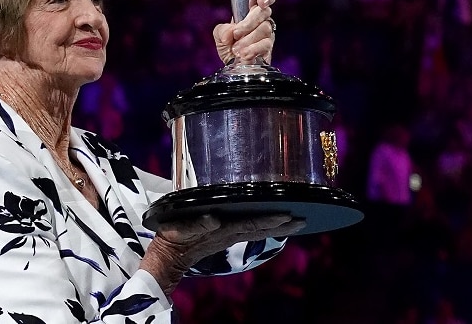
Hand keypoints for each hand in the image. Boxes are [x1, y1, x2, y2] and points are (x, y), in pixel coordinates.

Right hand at [140, 213, 304, 296]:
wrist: (167, 256)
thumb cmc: (172, 238)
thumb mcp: (180, 229)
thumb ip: (197, 224)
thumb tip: (214, 219)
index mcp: (222, 230)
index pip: (252, 224)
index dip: (271, 220)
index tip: (289, 216)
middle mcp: (229, 233)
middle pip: (261, 230)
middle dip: (282, 226)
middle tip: (303, 220)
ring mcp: (227, 235)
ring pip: (257, 231)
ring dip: (276, 227)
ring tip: (294, 222)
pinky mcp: (223, 235)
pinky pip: (249, 230)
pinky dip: (263, 227)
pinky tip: (270, 224)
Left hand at [213, 0, 276, 64]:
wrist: (233, 66)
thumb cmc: (229, 47)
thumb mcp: (219, 34)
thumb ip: (222, 29)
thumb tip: (230, 33)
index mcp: (251, 10)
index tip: (260, 2)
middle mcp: (262, 19)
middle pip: (265, 11)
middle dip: (248, 23)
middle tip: (236, 33)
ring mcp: (268, 33)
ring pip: (265, 28)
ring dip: (247, 39)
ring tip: (236, 49)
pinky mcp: (270, 48)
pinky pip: (266, 44)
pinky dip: (252, 49)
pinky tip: (243, 55)